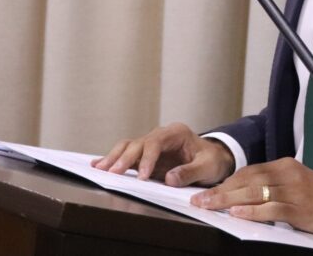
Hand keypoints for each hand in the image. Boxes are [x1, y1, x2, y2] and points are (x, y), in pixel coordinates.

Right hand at [91, 122, 233, 186]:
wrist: (214, 159)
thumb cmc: (212, 160)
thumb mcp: (207, 167)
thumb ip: (190, 172)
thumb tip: (169, 179)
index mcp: (177, 133)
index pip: (156, 142)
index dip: (147, 159)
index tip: (143, 176)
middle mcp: (161, 136)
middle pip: (138, 143)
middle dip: (124, 158)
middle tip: (113, 173)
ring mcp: (152, 145)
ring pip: (128, 147)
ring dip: (114, 158)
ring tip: (100, 170)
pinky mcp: (146, 156)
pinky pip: (127, 155)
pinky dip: (113, 159)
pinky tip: (98, 165)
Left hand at [191, 157, 312, 238]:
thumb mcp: (298, 187)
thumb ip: (274, 189)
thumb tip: (245, 199)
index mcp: (287, 166)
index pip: (249, 171)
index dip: (226, 182)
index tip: (208, 190)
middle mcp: (289, 174)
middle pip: (247, 180)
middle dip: (220, 191)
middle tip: (199, 199)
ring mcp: (295, 190)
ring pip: (255, 193)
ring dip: (228, 201)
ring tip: (209, 207)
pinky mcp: (300, 208)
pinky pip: (272, 209)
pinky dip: (253, 212)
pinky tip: (238, 214)